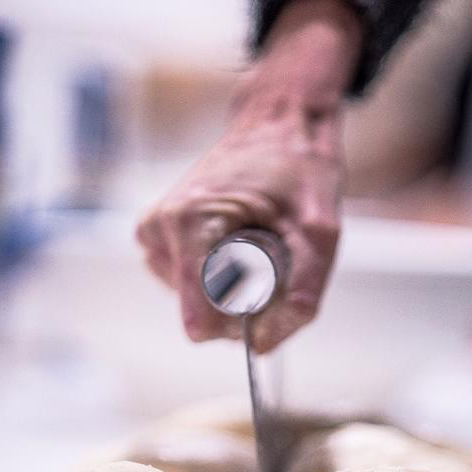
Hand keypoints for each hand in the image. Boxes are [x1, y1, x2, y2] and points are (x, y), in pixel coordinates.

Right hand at [136, 0, 360, 352]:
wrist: (277, 126)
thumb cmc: (299, 170)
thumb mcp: (319, 233)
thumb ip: (301, 295)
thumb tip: (262, 346)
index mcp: (190, 223)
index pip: (200, 319)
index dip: (242, 324)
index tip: (271, 292)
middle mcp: (159, 229)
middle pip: (202, 316)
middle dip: (242, 302)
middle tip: (270, 254)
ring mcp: (152, 235)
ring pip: (196, 306)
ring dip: (232, 289)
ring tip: (254, 242)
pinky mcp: (155, 239)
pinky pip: (190, 289)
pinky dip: (218, 280)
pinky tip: (235, 246)